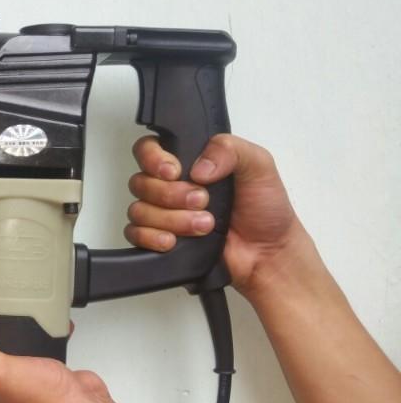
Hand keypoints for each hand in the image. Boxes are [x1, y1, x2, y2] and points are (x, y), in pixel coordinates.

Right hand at [125, 132, 308, 296]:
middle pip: (141, 181)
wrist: (268, 253)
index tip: (174, 172)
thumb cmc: (266, 211)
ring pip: (139, 209)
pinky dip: (152, 237)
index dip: (153, 159)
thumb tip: (198, 166)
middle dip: (170, 194)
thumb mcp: (259, 166)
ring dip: (171, 219)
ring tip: (203, 226)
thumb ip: (230, 149)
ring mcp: (165, 213)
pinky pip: (135, 234)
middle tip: (202, 201)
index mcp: (190, 161)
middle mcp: (172, 185)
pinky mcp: (161, 238)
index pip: (149, 148)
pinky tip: (174, 240)